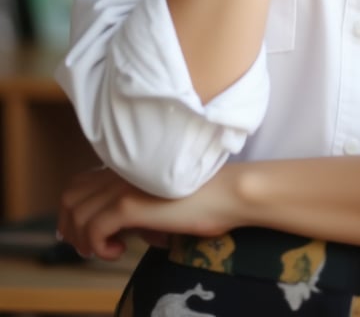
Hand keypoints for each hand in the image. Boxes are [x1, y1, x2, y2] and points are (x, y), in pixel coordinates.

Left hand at [57, 164, 241, 261]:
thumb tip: (122, 233)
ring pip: (77, 214)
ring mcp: (124, 186)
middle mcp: (121, 172)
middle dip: (71, 228)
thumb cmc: (205, 199)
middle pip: (70, 196)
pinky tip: (118, 252)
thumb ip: (140, 210)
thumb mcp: (163, 203)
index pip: (81, 183)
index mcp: (129, 168)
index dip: (74, 212)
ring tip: (106, 251)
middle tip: (90, 248)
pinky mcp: (130, 203)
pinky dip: (98, 246)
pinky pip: (94, 228)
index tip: (85, 236)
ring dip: (83, 240)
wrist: (227, 193)